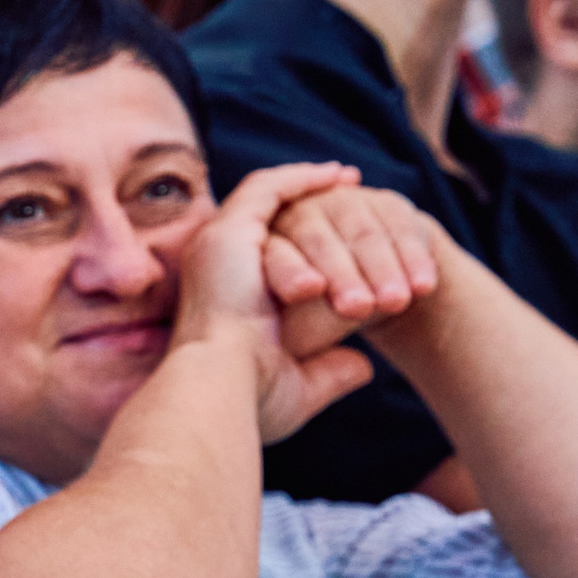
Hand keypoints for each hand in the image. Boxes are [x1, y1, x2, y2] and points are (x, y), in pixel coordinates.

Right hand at [174, 163, 381, 442]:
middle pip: (264, 221)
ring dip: (309, 188)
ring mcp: (216, 246)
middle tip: (350, 195)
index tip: (338, 237)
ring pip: (268, 202)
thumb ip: (330, 372)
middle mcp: (213, 267)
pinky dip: (303, 178)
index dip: (299, 241)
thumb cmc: (251, 399)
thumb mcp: (299, 385)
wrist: (222, 390)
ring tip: (348, 179)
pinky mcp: (228, 232)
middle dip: (308, 205)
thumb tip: (364, 367)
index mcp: (222, 298)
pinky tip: (340, 177)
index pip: (261, 255)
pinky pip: (268, 189)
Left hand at [261, 182, 444, 358]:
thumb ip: (300, 346)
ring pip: (361, 233)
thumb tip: (332, 363)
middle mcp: (299, 216)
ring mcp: (343, 203)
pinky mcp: (385, 204)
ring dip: (381, 268)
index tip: (309, 291)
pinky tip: (423, 286)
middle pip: (316, 239)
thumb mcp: (296, 342)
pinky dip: (412, 258)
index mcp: (264, 249)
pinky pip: (399, 227)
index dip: (291, 271)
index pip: (275, 254)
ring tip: (395, 303)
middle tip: (358, 307)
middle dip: (341, 273)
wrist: (370, 293)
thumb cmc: (318, 328)